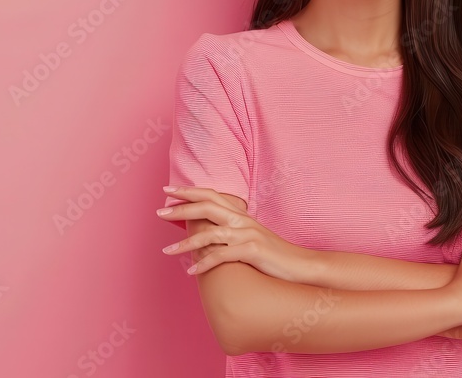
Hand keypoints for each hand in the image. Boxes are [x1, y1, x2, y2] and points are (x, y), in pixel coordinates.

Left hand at [158, 186, 311, 281]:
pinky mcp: (252, 252)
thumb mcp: (252, 238)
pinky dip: (204, 264)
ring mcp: (247, 235)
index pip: (211, 196)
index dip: (189, 191)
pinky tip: (191, 271)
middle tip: (159, 211)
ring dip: (185, 244)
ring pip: (209, 234)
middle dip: (180, 208)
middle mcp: (242, 221)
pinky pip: (221, 257)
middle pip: (206, 207)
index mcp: (240, 215)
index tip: (168, 189)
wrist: (301, 266)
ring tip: (167, 251)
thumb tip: (208, 234)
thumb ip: (231, 232)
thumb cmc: (274, 255)